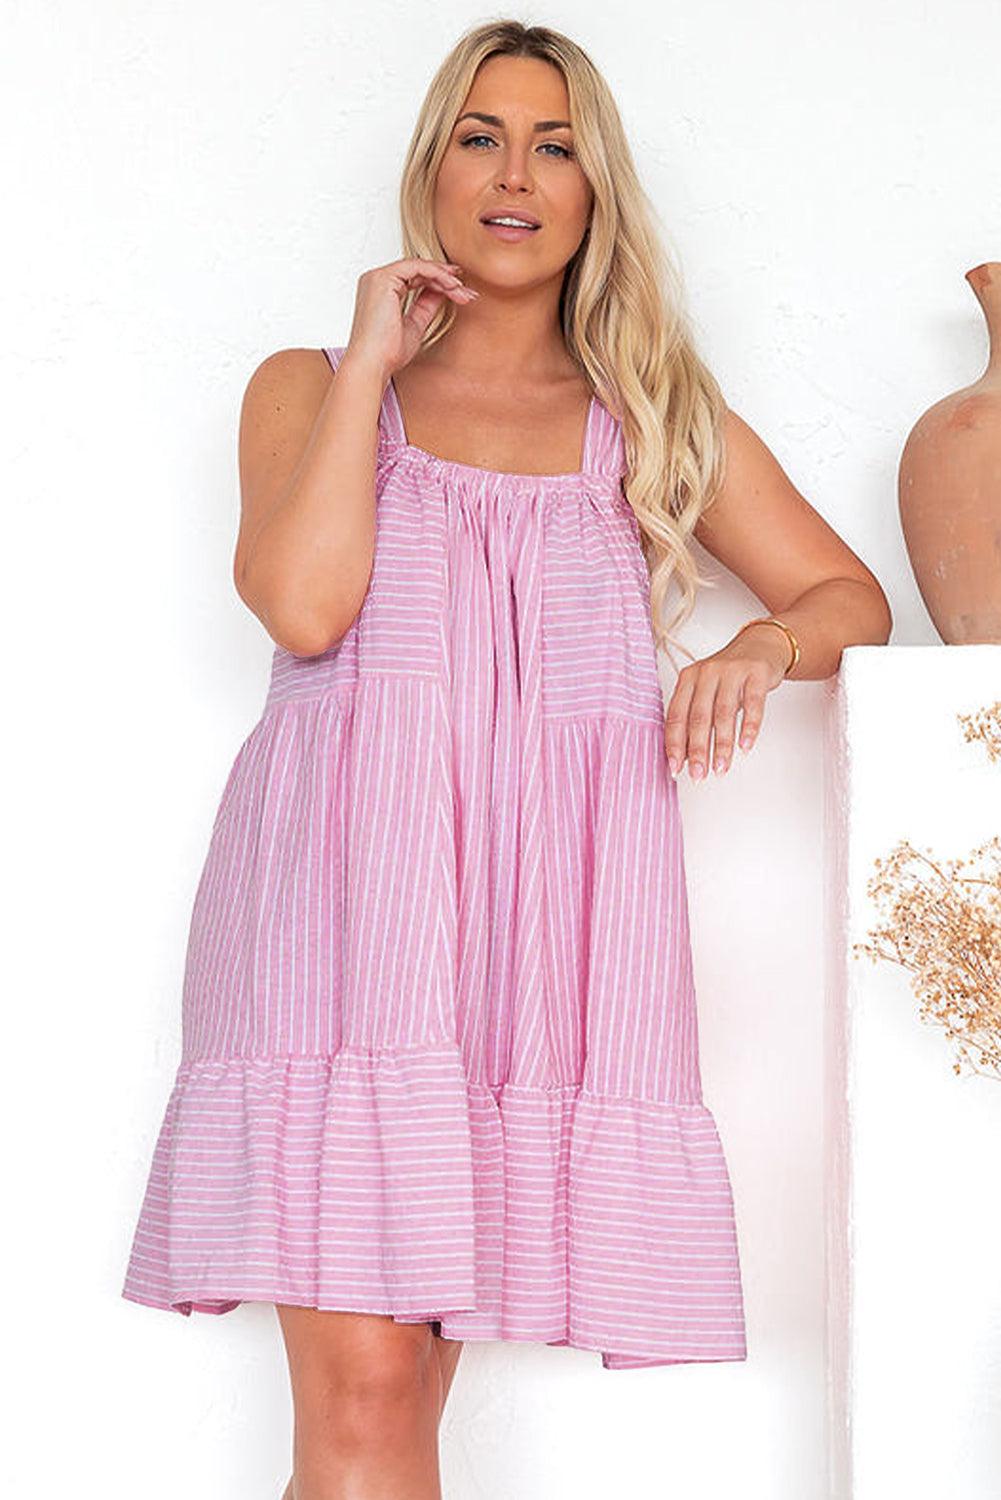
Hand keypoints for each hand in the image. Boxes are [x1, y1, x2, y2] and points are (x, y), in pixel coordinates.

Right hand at [344, 256, 479, 383]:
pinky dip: (437, 274)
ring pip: (419, 267)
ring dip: (444, 278)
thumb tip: (442, 292)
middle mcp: (376, 281)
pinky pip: (417, 267)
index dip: (439, 284)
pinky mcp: (384, 278)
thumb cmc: (388, 353)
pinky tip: (452, 285)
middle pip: (418, 272)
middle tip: (467, 292)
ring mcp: (378, 277)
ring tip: (462, 291)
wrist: (373, 363)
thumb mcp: (415, 325)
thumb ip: (426, 306)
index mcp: (381, 292)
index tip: (460, 291)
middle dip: (446, 281)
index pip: (414, 279)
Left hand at [663, 624, 791, 780]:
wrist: (761, 645)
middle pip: (699, 717)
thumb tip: (685, 755)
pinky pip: (752, 704)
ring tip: (721, 768)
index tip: (675, 768)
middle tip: (698, 774)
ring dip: (722, 745)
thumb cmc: (729, 674)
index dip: (674, 743)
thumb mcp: (705, 689)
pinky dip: (749, 728)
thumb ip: (694, 716)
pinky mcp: (756, 673)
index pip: (676, 715)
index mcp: (688, 678)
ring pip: (724, 713)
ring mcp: (732, 671)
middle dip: (697, 750)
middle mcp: (707, 673)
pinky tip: (745, 746)